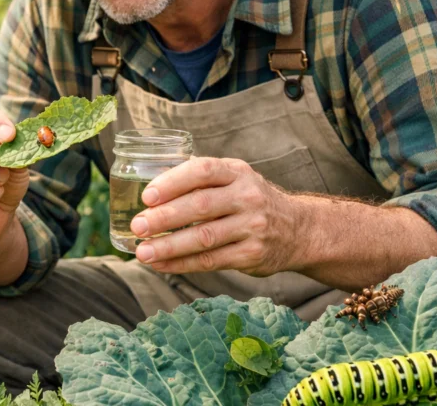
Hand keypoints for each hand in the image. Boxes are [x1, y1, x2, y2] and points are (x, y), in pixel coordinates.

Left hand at [129, 157, 304, 276]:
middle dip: (165, 217)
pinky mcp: (251, 255)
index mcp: (237, 172)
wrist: (298, 230)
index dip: (172, 182)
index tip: (147, 196)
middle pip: (200, 206)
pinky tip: (161, 264)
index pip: (202, 171)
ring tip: (142, 252)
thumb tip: (150, 191)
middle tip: (138, 225)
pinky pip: (210, 261)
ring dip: (168, 247)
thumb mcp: (234, 178)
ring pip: (203, 238)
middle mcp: (247, 197)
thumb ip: (200, 180)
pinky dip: (182, 264)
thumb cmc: (251, 200)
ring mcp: (252, 227)